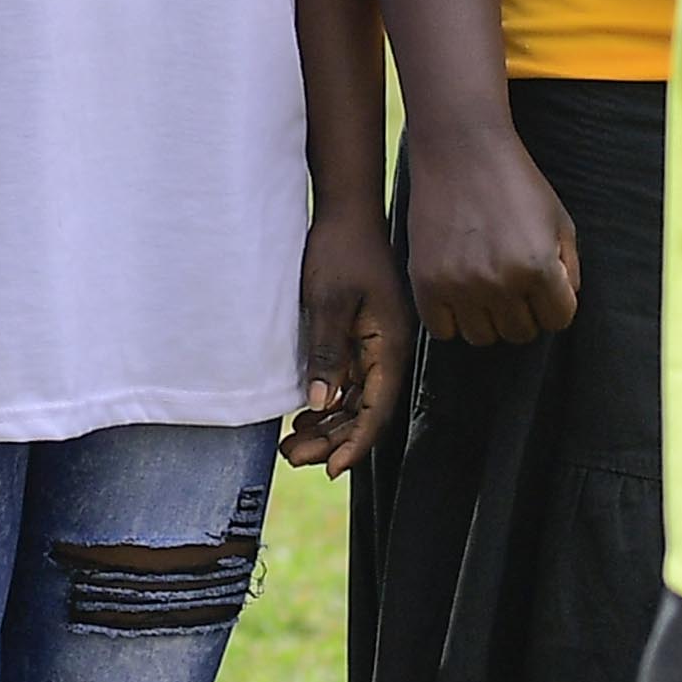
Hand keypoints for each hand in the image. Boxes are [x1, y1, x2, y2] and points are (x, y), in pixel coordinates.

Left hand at [281, 209, 406, 472]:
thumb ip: (326, 352)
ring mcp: (376, 344)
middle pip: (366, 412)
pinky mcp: (361, 336)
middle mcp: (388, 351)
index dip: (354, 444)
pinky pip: (349, 382)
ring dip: (328, 425)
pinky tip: (303, 415)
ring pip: (356, 400)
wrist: (347, 211)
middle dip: (333, 440)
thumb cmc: (339, 250)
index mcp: (390, 345)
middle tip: (292, 457)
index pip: (376, 410)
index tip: (329, 470)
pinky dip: (328, 403)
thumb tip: (320, 404)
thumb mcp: (328, 300)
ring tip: (291, 445)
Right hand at [401, 118, 578, 346]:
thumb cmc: (513, 180)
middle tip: (510, 280)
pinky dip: (451, 318)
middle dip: (522, 310)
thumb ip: (569, 268)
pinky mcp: (426, 282)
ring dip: (487, 317)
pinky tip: (457, 291)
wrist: (461, 149)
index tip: (541, 285)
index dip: (553, 303)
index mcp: (539, 267)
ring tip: (484, 285)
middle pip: (520, 333)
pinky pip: (442, 330)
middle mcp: (500, 282)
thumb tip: (562, 303)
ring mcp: (460, 285)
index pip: (558, 320)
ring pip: (482, 337)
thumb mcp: (559, 219)